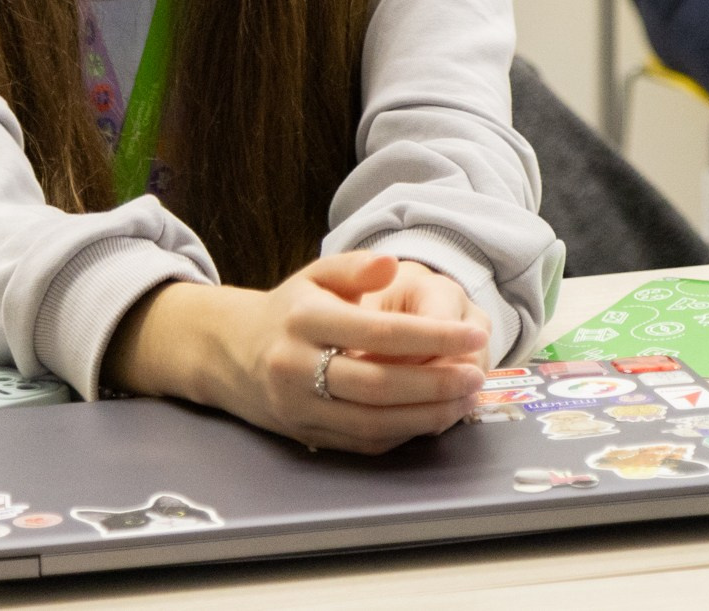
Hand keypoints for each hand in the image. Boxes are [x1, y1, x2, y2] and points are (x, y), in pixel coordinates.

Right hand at [104, 253, 486, 453]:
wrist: (231, 353)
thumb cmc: (290, 308)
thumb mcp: (317, 274)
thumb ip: (356, 266)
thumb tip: (391, 265)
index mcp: (304, 319)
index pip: (379, 332)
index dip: (433, 337)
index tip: (473, 337)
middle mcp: (296, 367)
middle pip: (378, 385)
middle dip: (436, 384)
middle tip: (476, 376)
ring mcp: (298, 406)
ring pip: (372, 422)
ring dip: (426, 416)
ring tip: (465, 401)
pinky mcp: (304, 435)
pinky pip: (361, 442)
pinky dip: (402, 434)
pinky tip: (433, 418)